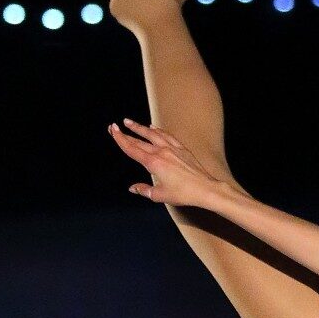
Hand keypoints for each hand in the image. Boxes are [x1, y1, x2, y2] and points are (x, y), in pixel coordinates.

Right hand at [107, 118, 227, 208]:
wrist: (205, 189)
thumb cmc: (184, 194)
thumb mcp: (160, 195)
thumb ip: (144, 190)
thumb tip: (133, 188)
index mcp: (153, 163)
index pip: (132, 149)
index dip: (120, 139)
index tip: (112, 130)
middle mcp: (161, 152)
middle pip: (139, 140)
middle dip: (126, 133)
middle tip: (115, 126)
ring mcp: (172, 149)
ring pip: (153, 134)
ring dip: (140, 128)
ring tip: (130, 122)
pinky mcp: (182, 149)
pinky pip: (167, 136)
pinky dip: (158, 131)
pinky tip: (152, 128)